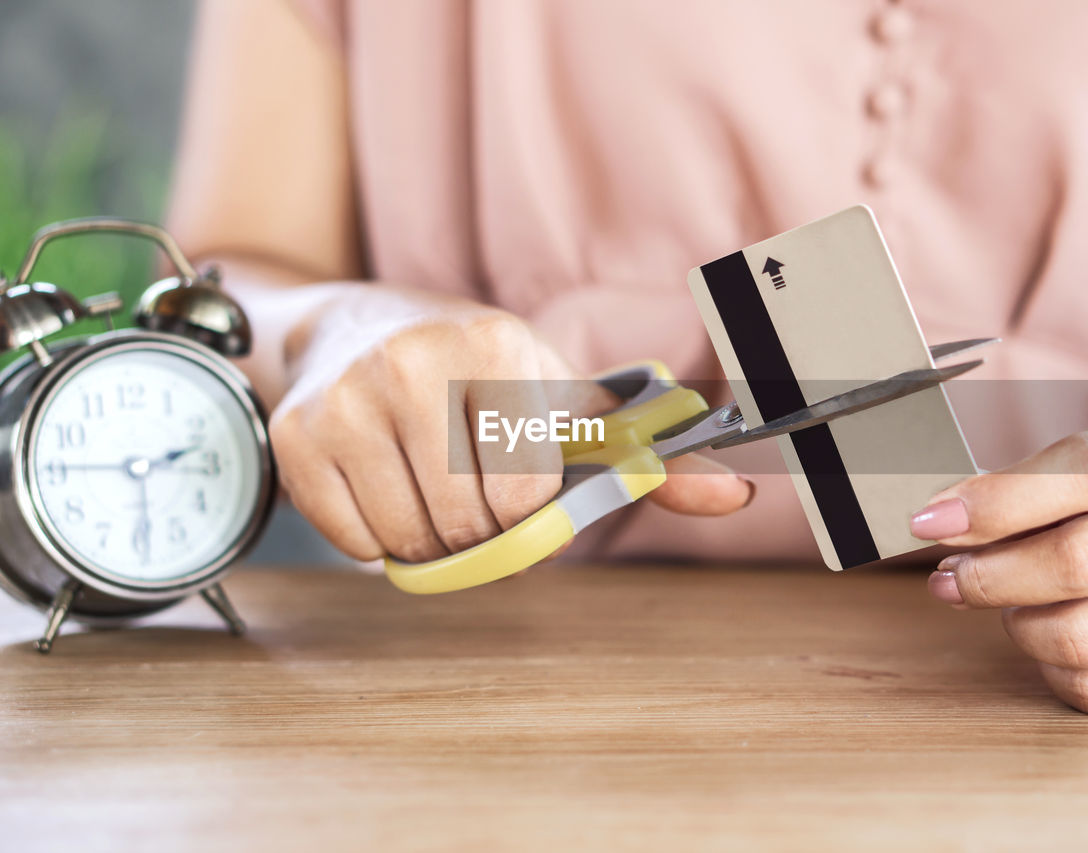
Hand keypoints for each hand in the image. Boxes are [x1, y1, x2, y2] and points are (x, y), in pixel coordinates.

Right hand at [269, 288, 752, 562]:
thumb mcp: (559, 399)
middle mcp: (416, 362)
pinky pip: (353, 543)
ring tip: (426, 486)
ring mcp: (348, 397)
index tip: (515, 488)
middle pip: (468, 526)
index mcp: (497, 345)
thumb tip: (737, 494)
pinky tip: (381, 484)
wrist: (354, 324)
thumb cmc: (474, 371)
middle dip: (478, 531)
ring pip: (409, 542)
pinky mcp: (298, 435)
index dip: (526, 511)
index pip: (526, 495)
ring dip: (428, 539)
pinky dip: (375, 538)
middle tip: (468, 493)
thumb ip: (643, 455)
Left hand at [909, 408, 1087, 714]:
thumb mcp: (1086, 464)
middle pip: (1075, 564)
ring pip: (1081, 638)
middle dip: (988, 576)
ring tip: (1011, 604)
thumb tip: (937, 523)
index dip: (993, 503)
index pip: (1076, 473)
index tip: (928, 523)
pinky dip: (1051, 669)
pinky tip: (1051, 638)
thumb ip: (1016, 488)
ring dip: (1019, 626)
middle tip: (951, 579)